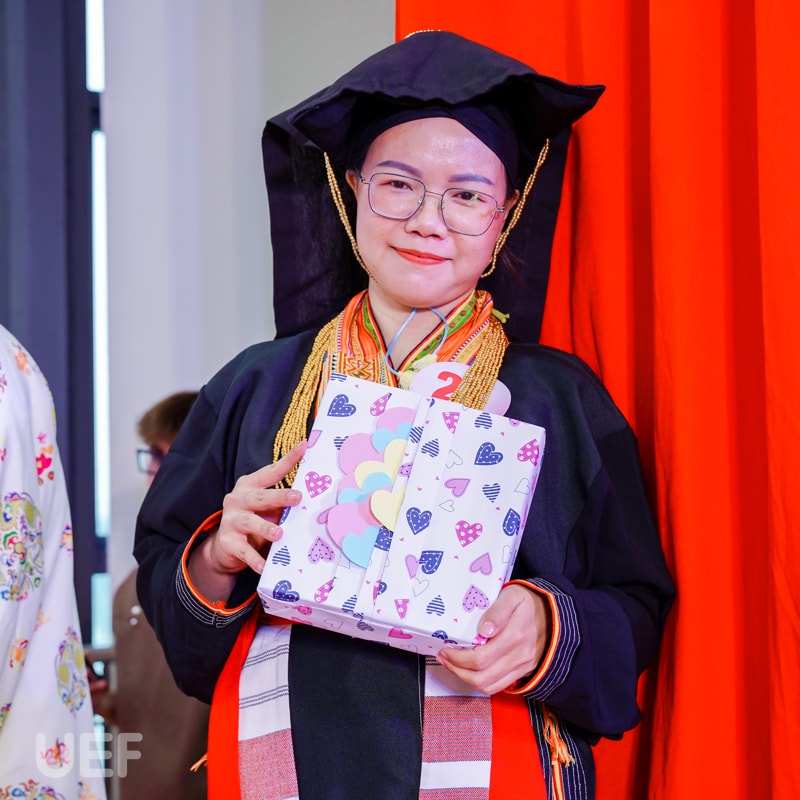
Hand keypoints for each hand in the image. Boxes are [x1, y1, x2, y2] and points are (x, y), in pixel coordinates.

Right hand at [188, 441, 305, 600]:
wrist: (225, 547)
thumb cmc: (254, 520)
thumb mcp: (266, 508)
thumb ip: (283, 502)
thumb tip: (313, 497)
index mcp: (250, 485)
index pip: (272, 471)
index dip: (289, 459)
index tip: (305, 447)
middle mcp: (238, 499)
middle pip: (260, 497)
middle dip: (279, 497)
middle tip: (297, 497)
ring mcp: (231, 520)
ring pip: (250, 523)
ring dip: (265, 528)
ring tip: (279, 534)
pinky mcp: (228, 542)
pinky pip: (244, 551)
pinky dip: (255, 559)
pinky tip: (264, 566)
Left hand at [435, 583, 551, 694]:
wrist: (555, 615)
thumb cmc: (529, 602)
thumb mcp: (513, 596)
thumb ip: (498, 611)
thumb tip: (483, 630)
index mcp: (515, 635)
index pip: (481, 657)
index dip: (458, 658)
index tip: (445, 648)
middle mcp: (519, 656)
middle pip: (481, 676)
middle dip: (457, 669)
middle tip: (444, 656)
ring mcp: (521, 667)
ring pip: (488, 686)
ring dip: (466, 678)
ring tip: (452, 664)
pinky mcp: (522, 672)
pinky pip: (498, 687)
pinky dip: (480, 682)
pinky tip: (469, 669)